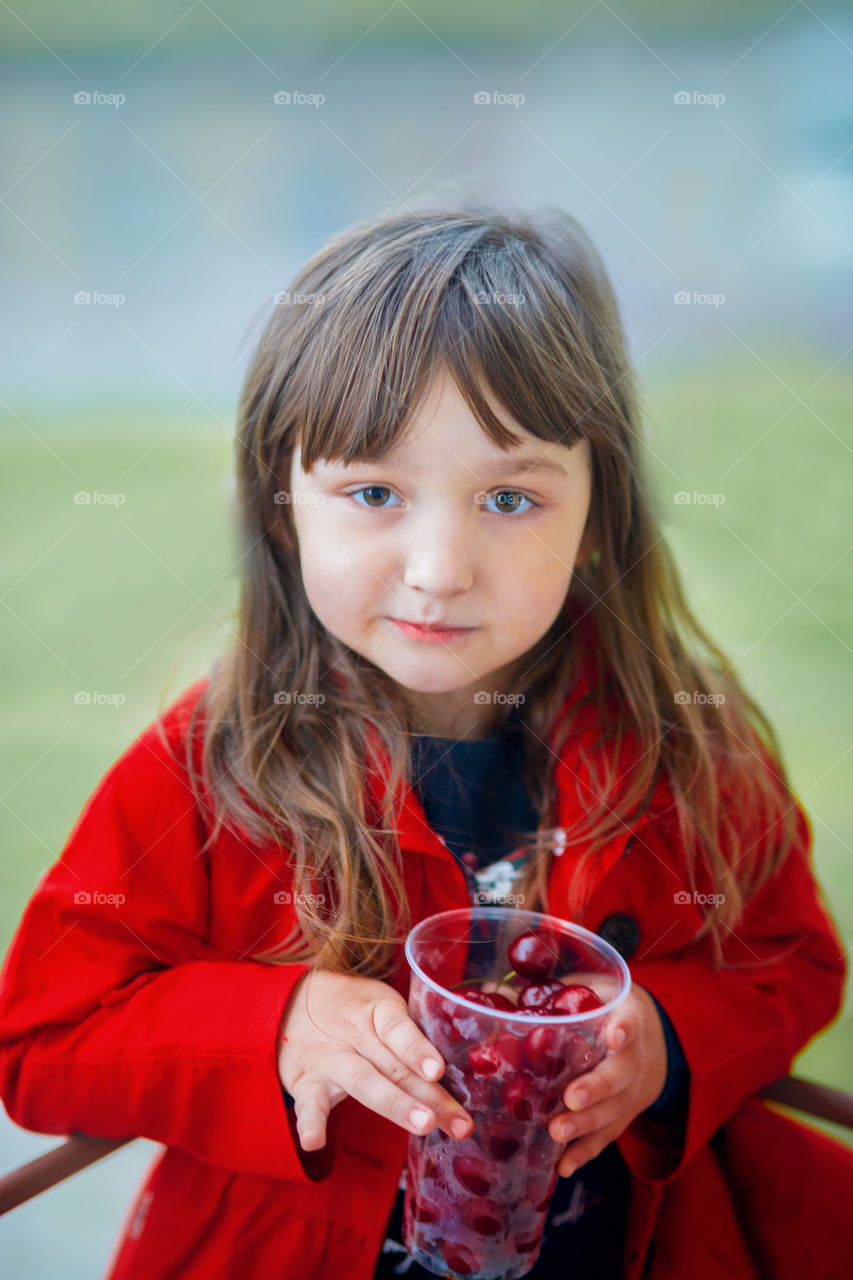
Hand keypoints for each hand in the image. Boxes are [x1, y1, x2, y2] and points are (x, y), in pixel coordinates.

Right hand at [277, 969, 473, 1152]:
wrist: (289, 1002)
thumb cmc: (354, 1010)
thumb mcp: (382, 1008)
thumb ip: (412, 1037)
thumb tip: (461, 1076)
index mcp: (377, 1010)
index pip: (399, 1029)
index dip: (418, 1049)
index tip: (438, 1070)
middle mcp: (354, 1032)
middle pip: (394, 1066)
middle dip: (428, 1095)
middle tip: (457, 1122)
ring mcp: (330, 1058)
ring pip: (364, 1082)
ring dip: (394, 1104)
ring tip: (422, 1125)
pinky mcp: (306, 1082)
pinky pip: (308, 1103)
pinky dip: (309, 1123)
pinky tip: (314, 1142)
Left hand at [547, 984, 668, 1176]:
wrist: (639, 1038)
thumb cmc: (597, 1009)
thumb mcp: (582, 992)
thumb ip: (545, 992)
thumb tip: (491, 991)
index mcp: (626, 1016)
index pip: (631, 1020)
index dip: (624, 1028)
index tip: (613, 1035)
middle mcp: (635, 1055)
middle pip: (622, 1073)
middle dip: (597, 1087)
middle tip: (570, 1098)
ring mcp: (632, 1090)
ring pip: (615, 1109)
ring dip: (587, 1123)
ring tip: (557, 1133)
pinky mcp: (622, 1115)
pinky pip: (607, 1136)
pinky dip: (586, 1151)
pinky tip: (563, 1165)